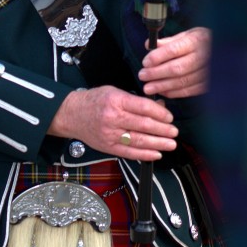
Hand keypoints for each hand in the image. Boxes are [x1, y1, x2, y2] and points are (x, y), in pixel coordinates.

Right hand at [48, 85, 177, 160]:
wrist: (71, 115)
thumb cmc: (95, 101)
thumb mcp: (115, 92)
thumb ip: (136, 100)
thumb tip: (159, 106)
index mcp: (116, 101)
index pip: (143, 107)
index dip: (160, 113)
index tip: (169, 117)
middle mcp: (113, 118)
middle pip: (144, 125)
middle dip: (163, 130)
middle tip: (174, 132)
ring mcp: (110, 135)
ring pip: (138, 141)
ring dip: (158, 144)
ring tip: (171, 144)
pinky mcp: (108, 147)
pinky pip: (129, 153)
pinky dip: (144, 154)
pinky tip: (156, 154)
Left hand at [138, 26, 210, 97]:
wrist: (225, 50)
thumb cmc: (201, 41)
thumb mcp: (187, 34)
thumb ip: (168, 41)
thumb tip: (149, 45)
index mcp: (197, 40)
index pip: (174, 49)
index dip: (158, 57)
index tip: (145, 62)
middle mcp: (204, 56)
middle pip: (177, 68)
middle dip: (157, 74)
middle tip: (142, 76)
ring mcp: (208, 71)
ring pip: (182, 81)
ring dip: (163, 86)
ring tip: (148, 88)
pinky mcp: (209, 83)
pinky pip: (190, 90)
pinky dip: (174, 93)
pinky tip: (163, 92)